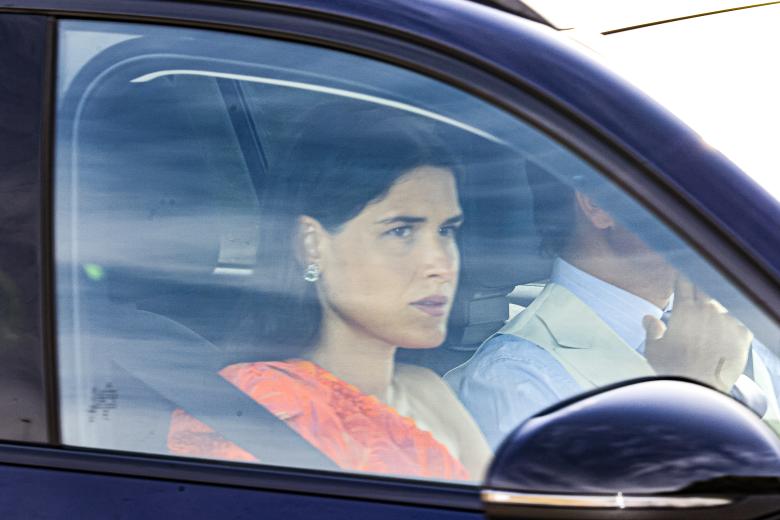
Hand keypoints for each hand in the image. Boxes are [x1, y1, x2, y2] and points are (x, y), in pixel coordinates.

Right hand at [643, 278, 751, 392]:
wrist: (700, 390)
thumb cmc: (673, 371)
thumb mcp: (654, 349)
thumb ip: (651, 330)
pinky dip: (734, 318)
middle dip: (700, 284)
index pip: (684, 283)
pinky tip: (729, 322)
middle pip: (705, 287)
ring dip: (717, 301)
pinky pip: (741, 318)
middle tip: (697, 284)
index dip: (682, 277)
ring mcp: (727, 321)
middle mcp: (707, 310)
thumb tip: (648, 318)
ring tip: (713, 306)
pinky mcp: (743, 334)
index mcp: (684, 310)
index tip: (681, 274)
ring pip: (723, 301)